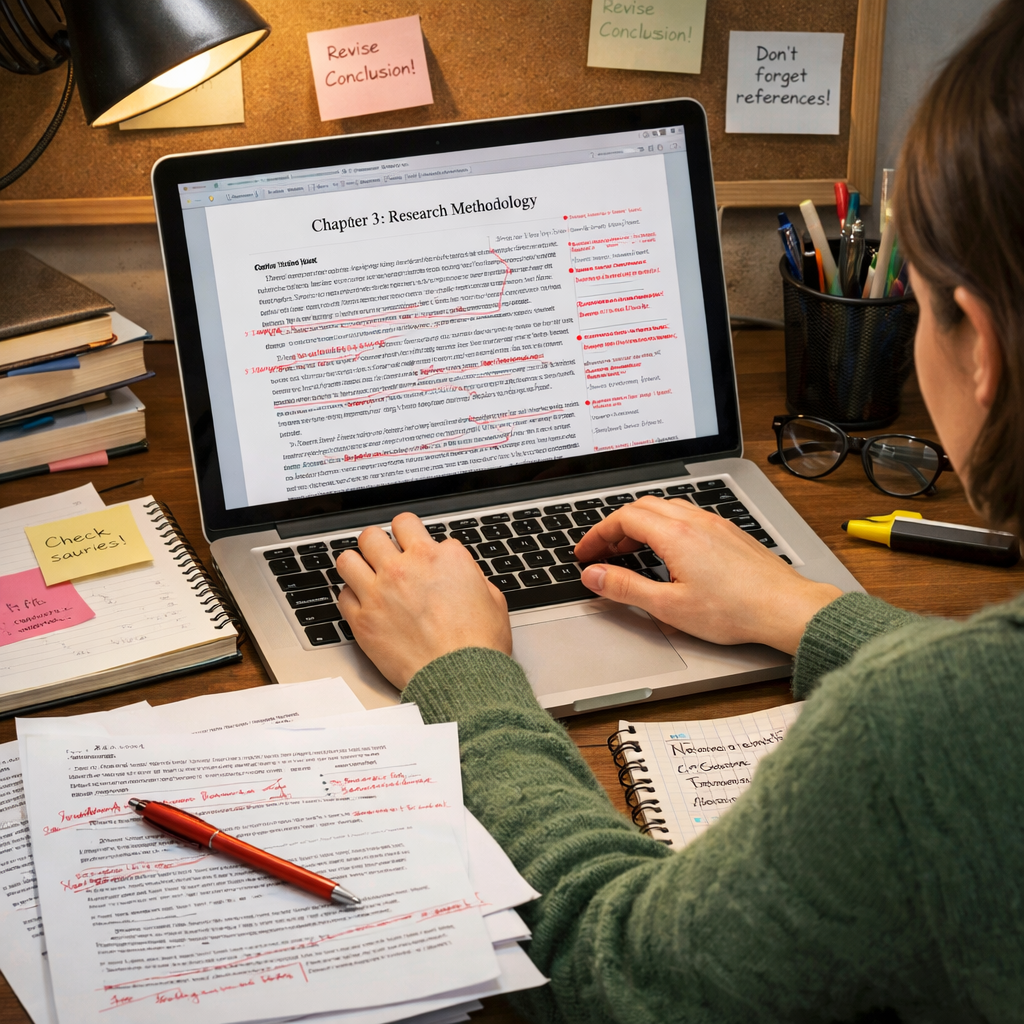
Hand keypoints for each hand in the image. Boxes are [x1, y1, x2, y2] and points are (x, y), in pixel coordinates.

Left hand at [334, 513, 512, 688]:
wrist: (461, 678)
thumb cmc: (479, 644)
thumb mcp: (491, 596)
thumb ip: (468, 573)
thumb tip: (459, 570)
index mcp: (437, 557)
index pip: (410, 526)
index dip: (412, 539)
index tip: (411, 548)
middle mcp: (404, 568)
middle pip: (372, 535)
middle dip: (378, 543)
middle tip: (383, 555)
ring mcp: (379, 593)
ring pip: (348, 559)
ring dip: (357, 564)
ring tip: (364, 574)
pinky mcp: (363, 620)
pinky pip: (342, 596)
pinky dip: (351, 597)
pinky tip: (362, 603)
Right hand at [574, 496, 840, 653]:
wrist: (786, 608)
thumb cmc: (734, 611)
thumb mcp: (668, 606)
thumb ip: (625, 588)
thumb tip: (594, 576)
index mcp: (675, 535)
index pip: (623, 519)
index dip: (598, 535)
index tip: (586, 553)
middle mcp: (694, 521)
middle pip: (642, 507)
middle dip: (615, 527)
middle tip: (602, 553)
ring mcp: (714, 524)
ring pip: (666, 508)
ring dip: (640, 524)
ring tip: (630, 551)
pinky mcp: (729, 532)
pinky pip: (687, 516)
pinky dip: (664, 526)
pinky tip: (667, 551)